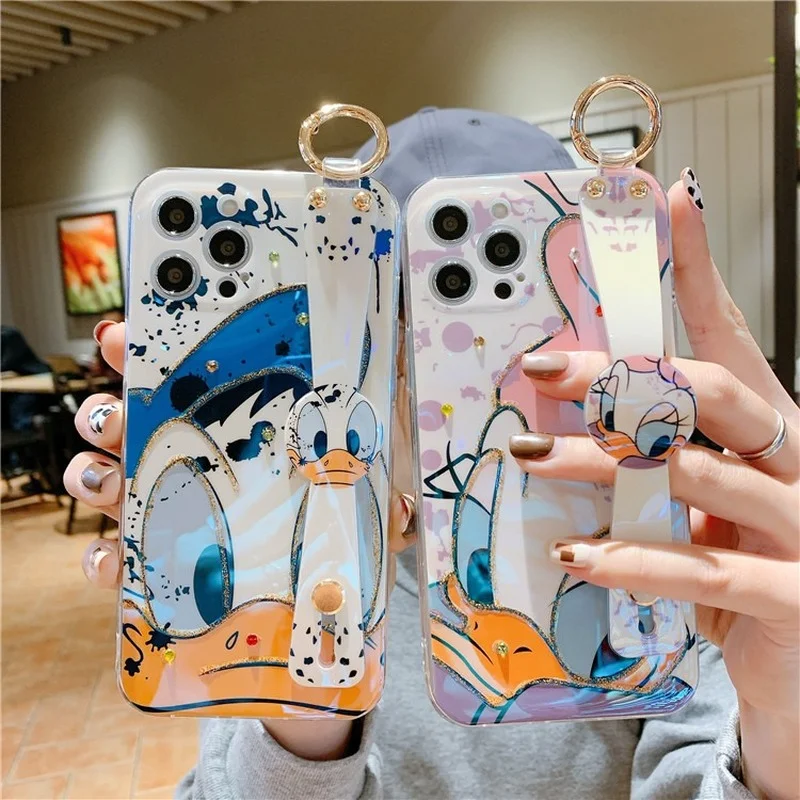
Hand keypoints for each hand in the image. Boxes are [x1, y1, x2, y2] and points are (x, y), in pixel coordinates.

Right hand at [65, 320, 416, 760]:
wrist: (309, 645)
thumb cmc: (331, 557)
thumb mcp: (360, 509)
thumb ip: (374, 482)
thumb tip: (397, 464)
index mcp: (234, 442)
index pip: (186, 387)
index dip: (151, 355)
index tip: (130, 336)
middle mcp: (190, 473)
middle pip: (130, 425)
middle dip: (112, 407)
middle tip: (118, 407)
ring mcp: (164, 523)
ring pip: (105, 482)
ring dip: (95, 473)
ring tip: (109, 477)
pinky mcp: (152, 580)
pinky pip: (110, 566)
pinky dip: (102, 562)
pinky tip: (115, 563)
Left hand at [510, 175, 798, 799]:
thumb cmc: (747, 574)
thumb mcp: (702, 507)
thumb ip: (658, 462)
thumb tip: (574, 419)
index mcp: (773, 434)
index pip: (733, 338)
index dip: (703, 271)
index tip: (671, 204)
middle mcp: (796, 466)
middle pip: (709, 394)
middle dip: (622, 374)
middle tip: (543, 366)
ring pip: (695, 475)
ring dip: (602, 463)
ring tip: (529, 454)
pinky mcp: (794, 599)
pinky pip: (703, 573)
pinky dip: (633, 559)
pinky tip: (576, 554)